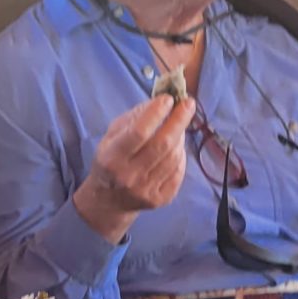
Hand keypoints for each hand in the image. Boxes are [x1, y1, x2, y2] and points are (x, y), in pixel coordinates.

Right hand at [73, 95, 193, 238]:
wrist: (108, 200)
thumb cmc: (111, 159)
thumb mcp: (112, 135)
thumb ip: (134, 117)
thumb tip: (161, 101)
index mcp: (111, 157)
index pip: (139, 132)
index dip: (156, 113)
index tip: (169, 98)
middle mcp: (128, 176)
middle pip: (162, 145)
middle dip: (179, 121)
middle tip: (188, 104)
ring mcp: (145, 190)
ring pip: (173, 157)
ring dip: (180, 137)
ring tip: (178, 126)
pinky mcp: (160, 199)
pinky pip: (178, 171)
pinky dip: (180, 156)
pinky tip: (176, 148)